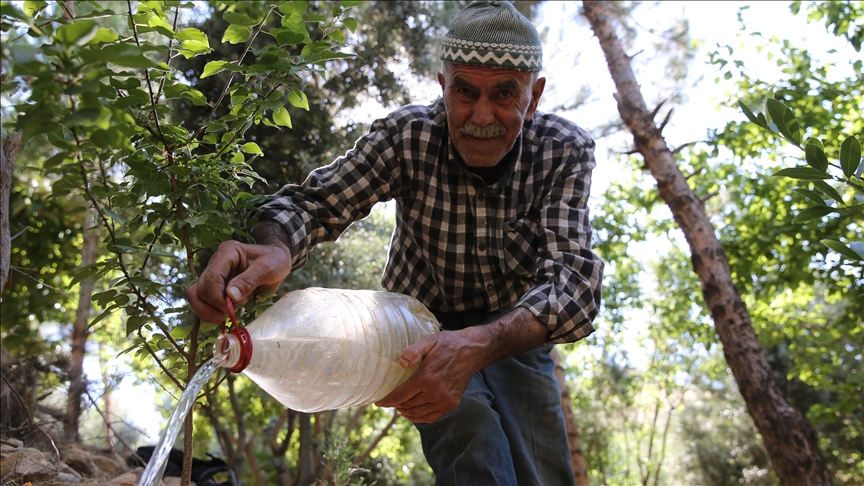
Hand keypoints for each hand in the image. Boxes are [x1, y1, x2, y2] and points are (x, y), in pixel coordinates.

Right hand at [185, 240, 291, 322]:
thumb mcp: (268, 268)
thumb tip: (230, 296)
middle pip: (201, 288)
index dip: (217, 297)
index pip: (212, 276)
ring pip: (196, 295)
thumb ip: (249, 281)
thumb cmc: (274, 260)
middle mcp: (216, 262)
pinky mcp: (215, 286)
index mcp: (228, 252)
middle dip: (214, 305)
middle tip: (232, 312)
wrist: (277, 261)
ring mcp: (214, 274)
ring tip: (224, 317)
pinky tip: (222, 316)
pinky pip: (201, 301)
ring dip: (206, 311)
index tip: (230, 309)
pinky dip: (208, 312)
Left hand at [375, 328, 489, 422]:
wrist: (472, 351)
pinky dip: (419, 417)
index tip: (378, 402)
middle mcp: (436, 392)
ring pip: (418, 413)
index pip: (401, 395)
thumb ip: (413, 351)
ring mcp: (445, 400)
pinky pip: (431, 417)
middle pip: (408, 405)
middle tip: (388, 402)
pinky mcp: (451, 404)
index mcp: (427, 377)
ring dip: (406, 412)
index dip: (388, 400)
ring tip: (399, 406)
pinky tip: (412, 412)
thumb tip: (401, 362)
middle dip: (395, 405)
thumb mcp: (429, 341)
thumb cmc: (448, 344)